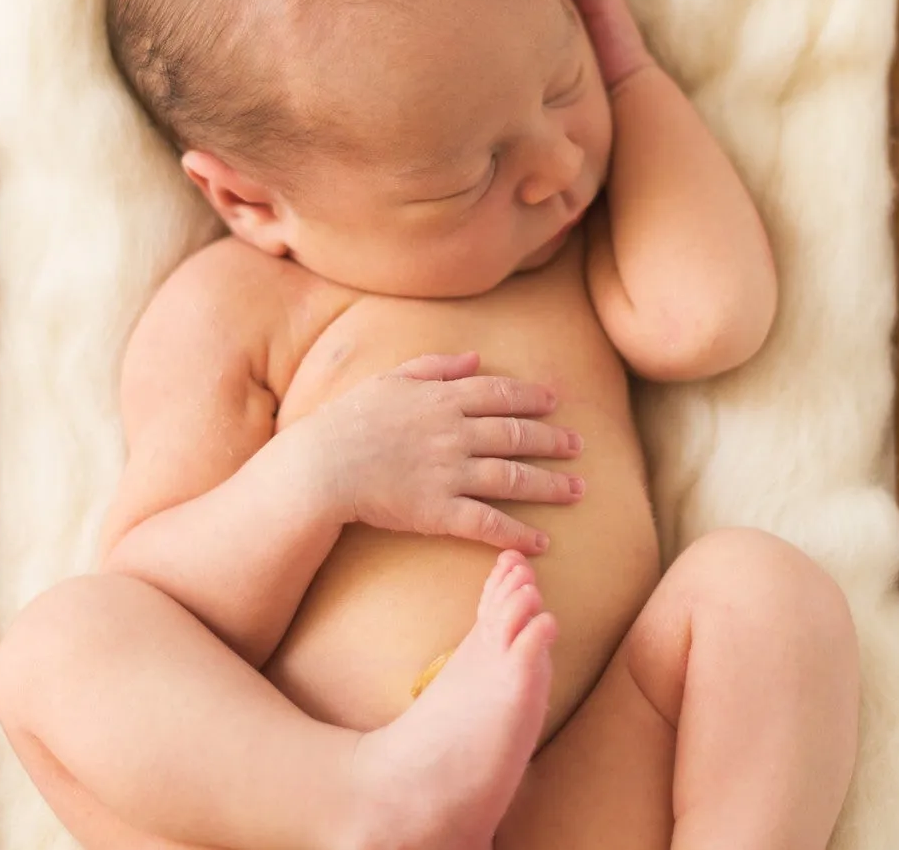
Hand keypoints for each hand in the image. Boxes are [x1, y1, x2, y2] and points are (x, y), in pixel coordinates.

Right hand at [305, 352, 584, 553]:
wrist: (319, 467)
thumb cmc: (347, 420)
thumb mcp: (389, 379)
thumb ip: (434, 367)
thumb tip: (475, 358)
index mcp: (442, 399)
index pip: (500, 394)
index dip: (532, 398)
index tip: (555, 402)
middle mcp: (453, 433)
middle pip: (516, 435)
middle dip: (552, 441)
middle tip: (578, 446)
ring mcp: (449, 473)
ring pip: (513, 478)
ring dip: (551, 485)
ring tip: (578, 490)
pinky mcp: (439, 511)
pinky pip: (489, 523)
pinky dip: (519, 532)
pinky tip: (543, 541)